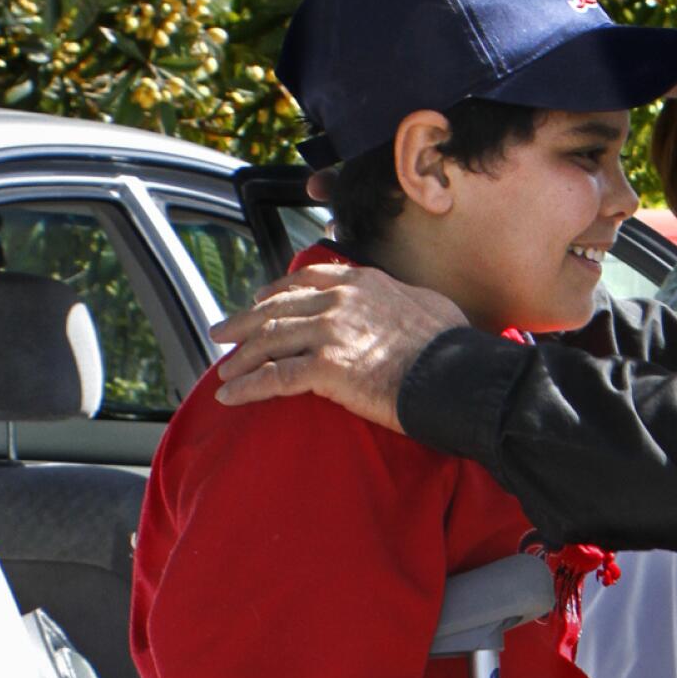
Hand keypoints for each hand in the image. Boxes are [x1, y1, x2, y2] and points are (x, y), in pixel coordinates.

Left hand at [211, 267, 465, 429]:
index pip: (307, 280)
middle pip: (277, 308)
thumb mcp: (428, 305)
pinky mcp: (324, 368)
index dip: (277, 291)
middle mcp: (339, 301)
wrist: (455, 376)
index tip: (259, 301)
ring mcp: (329, 332)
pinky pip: (274, 378)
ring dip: (241, 358)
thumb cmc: (452, 348)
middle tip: (221, 333)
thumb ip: (402, 299)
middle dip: (243, 322)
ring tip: (222, 371)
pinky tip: (229, 396)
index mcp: (362, 282)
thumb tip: (408, 305)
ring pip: (269, 341)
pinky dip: (247, 387)